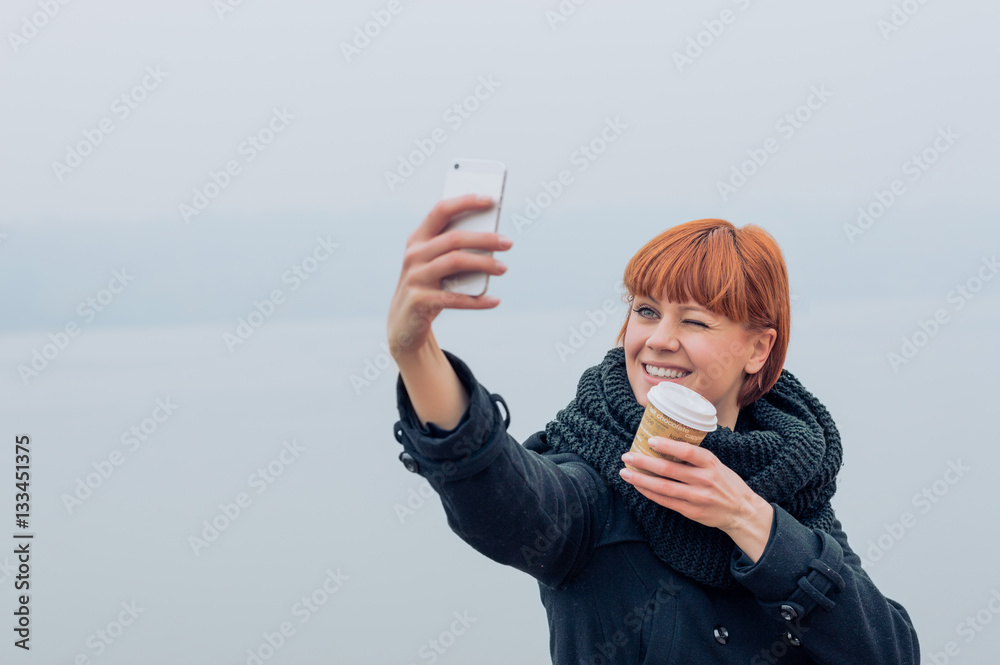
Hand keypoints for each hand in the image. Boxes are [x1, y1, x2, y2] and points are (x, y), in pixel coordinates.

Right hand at [386, 194, 512, 359]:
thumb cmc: (429, 286)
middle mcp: (414, 254)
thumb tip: (492, 242)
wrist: (403, 322)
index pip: (441, 210)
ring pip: (456, 262)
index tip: (490, 199)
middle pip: (454, 238)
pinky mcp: (420, 301)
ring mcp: (415, 277)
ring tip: (503, 268)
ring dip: (484, 264)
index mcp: (418, 239)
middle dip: (485, 238)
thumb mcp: (436, 264)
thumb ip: (455, 250)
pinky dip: (478, 300)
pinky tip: (495, 300)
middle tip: (508, 243)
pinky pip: (455, 298)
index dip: (465, 202)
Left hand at [619, 436, 773, 561]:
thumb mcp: (716, 464)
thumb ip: (695, 458)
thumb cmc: (725, 483)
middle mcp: (704, 480)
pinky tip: (638, 486)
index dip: (667, 446)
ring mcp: (697, 497)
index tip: (650, 440)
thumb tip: (665, 444)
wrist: (741, 512)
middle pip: (669, 470)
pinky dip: (649, 493)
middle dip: (644, 462)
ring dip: (641, 479)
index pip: (687, 452)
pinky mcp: (692, 512)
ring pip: (663, 488)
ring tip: (625, 472)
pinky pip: (666, 501)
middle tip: (627, 456)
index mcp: (711, 463)